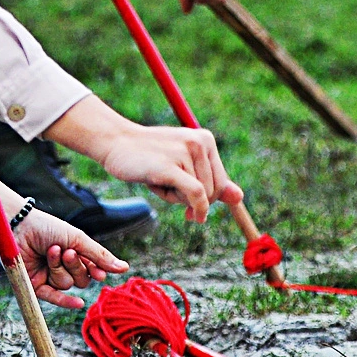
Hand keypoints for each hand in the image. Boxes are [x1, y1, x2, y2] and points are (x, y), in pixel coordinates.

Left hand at [13, 208, 128, 310]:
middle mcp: (64, 267)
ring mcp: (50, 277)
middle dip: (75, 266)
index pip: (93, 270)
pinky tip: (79, 304)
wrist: (19, 227)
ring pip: (67, 284)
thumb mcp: (77, 239)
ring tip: (50, 251)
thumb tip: (124, 268)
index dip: (96, 271)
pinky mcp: (36, 285)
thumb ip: (100, 255)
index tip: (99, 271)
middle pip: (82, 279)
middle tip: (66, 252)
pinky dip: (65, 301)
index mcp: (76, 254)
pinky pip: (53, 297)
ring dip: (59, 268)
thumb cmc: (47, 228)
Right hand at [44, 95, 243, 223]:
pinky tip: (193, 216)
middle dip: (198, 203)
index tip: (194, 210)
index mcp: (205, 140)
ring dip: (180, 200)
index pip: (221, 182)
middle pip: (215, 191)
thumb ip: (209, 181)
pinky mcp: (171, 166)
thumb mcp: (182, 166)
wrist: (117, 143)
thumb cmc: (149, 157)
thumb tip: (239, 197)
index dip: (211, 201)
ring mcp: (186, 152)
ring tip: (159, 183)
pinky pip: (197, 194)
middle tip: (171, 194)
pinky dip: (199, 209)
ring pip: (202, 195)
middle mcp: (200, 142)